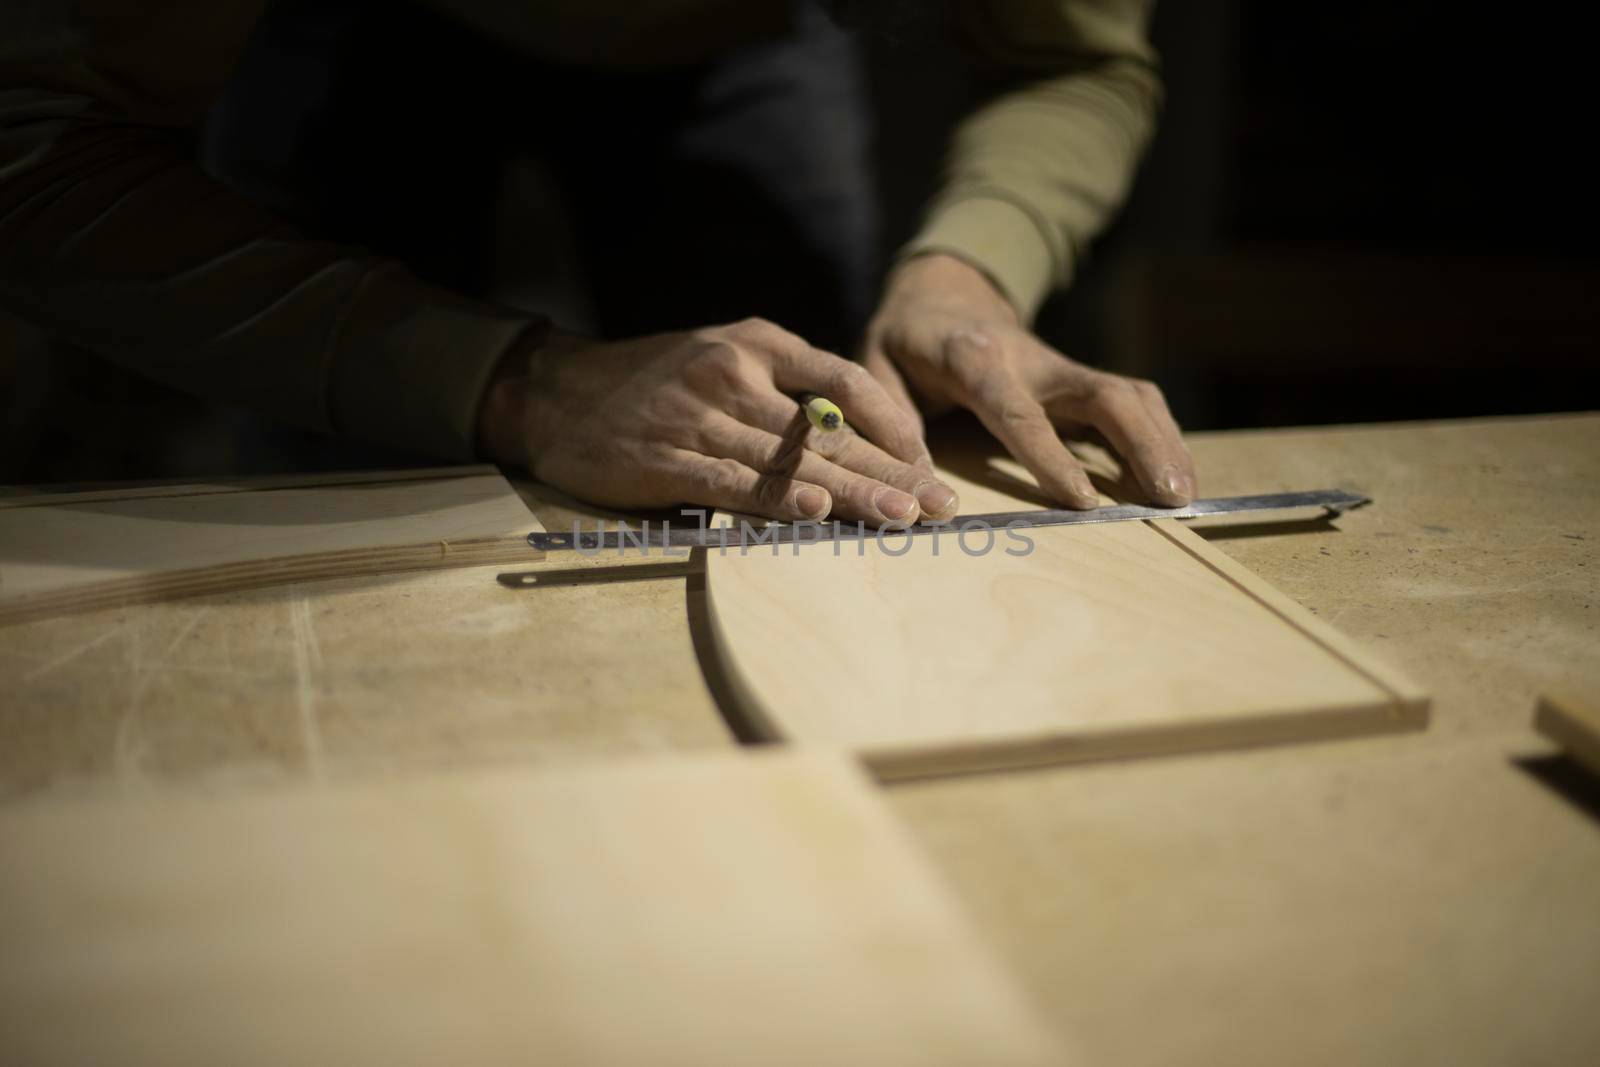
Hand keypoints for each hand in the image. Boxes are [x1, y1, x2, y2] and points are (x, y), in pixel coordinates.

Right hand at [476, 318, 960, 523]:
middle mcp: (733, 374)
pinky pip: (732, 482)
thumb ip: (785, 387)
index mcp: (757, 343)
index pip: (847, 383)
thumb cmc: (654, 382)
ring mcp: (697, 417)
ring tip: (906, 520)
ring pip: (791, 461)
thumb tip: (860, 435)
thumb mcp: (724, 358)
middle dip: (894, 472)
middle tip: (944, 506)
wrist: (554, 391)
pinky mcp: (664, 460)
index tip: (930, 467)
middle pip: (831, 431)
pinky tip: (818, 512)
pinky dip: (777, 499)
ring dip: (855, 494)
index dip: (896, 427)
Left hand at [861, 254, 1196, 508]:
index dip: (1048, 453)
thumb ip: (887, 421)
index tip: (1082, 499)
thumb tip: (917, 485)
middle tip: (1169, 495)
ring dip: (1163, 441)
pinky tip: (1175, 477)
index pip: (1016, 409)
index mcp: (973, 358)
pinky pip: (1131, 402)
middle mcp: (1029, 359)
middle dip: (1140, 442)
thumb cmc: (904, 342)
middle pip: (1101, 392)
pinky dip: (1160, 435)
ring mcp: (1062, 367)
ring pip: (1129, 394)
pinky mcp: (1079, 380)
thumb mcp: (873, 369)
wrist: (942, 293)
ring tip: (1185, 495)